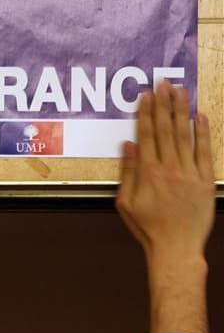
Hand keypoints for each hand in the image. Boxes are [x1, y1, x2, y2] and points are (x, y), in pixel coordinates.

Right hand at [116, 80, 214, 332]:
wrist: (176, 249)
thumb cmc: (147, 228)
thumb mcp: (125, 202)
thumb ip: (127, 171)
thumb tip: (128, 145)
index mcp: (147, 173)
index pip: (146, 135)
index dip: (145, 113)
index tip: (146, 95)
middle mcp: (168, 169)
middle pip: (165, 129)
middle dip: (164, 104)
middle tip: (164, 83)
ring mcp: (189, 174)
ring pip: (185, 135)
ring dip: (182, 111)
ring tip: (180, 90)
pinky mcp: (206, 181)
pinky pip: (205, 152)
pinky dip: (203, 133)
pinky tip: (200, 116)